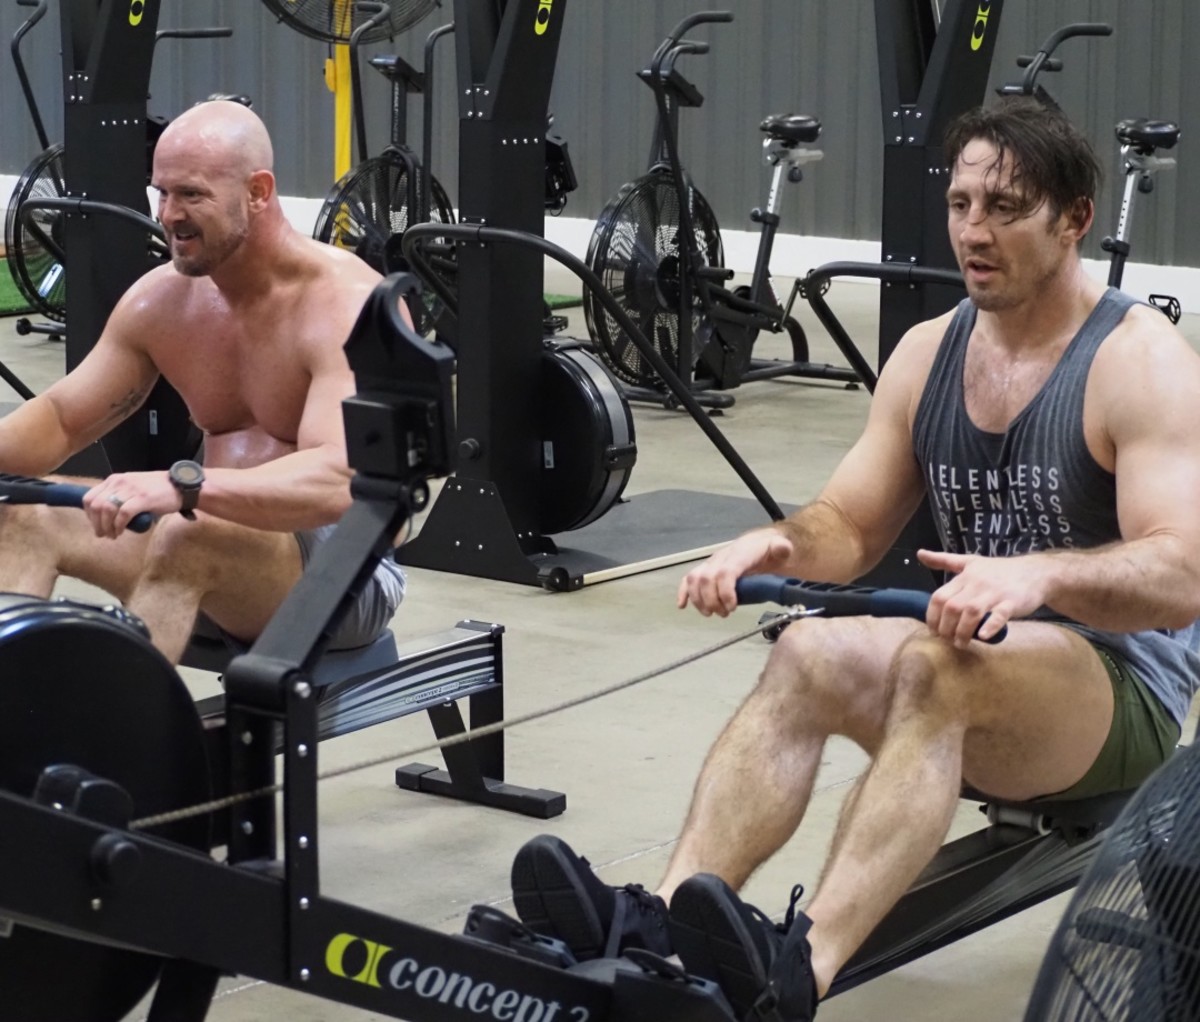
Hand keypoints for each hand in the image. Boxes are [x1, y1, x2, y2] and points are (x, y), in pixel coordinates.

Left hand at [84, 471, 177, 537]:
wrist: (181, 486)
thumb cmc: (158, 490)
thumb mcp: (133, 488)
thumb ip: (119, 496)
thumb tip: (106, 515)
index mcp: (114, 480)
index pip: (89, 497)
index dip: (89, 515)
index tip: (96, 524)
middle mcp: (119, 482)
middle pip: (95, 505)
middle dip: (96, 523)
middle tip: (103, 534)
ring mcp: (131, 489)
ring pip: (107, 510)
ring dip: (107, 527)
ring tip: (113, 535)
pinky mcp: (142, 498)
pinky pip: (123, 514)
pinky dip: (119, 526)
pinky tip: (121, 531)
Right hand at [678, 530, 794, 616]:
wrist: (763, 543)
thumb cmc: (771, 551)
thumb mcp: (782, 548)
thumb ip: (781, 548)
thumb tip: (781, 548)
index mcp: (739, 553)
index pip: (725, 572)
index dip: (725, 592)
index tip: (732, 607)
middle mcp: (721, 557)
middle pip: (706, 578)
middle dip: (712, 600)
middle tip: (725, 614)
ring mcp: (712, 563)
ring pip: (694, 579)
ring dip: (699, 599)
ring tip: (712, 613)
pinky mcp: (706, 569)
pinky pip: (688, 579)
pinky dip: (683, 592)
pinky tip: (682, 605)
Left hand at [917, 549, 1049, 646]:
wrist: (1036, 572)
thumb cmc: (999, 570)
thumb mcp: (970, 562)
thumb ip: (944, 560)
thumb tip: (919, 554)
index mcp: (964, 576)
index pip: (939, 597)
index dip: (932, 616)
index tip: (933, 630)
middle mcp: (977, 583)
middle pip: (952, 606)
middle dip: (945, 627)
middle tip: (946, 639)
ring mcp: (995, 592)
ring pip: (971, 612)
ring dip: (962, 631)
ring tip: (960, 643)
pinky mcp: (1012, 602)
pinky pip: (1000, 615)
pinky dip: (990, 626)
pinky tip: (982, 636)